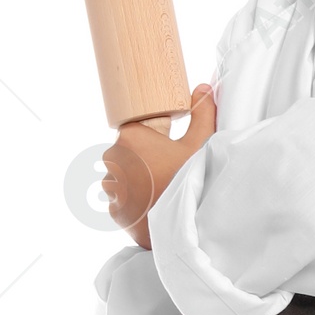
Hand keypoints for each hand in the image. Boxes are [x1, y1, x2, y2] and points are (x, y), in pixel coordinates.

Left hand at [102, 85, 217, 248]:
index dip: (154, 138)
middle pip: (128, 153)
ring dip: (137, 181)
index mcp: (129, 137)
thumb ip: (202, 112)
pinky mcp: (113, 211)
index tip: (168, 148)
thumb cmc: (192, 180)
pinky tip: (154, 205)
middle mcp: (113, 160)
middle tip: (169, 170)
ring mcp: (111, 188)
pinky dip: (135, 202)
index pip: (136, 129)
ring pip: (123, 177)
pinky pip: (121, 200)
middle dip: (144, 158)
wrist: (186, 226)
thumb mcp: (202, 143)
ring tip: (162, 190)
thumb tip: (203, 88)